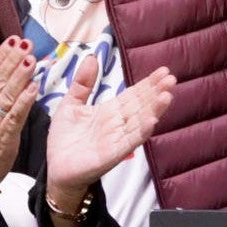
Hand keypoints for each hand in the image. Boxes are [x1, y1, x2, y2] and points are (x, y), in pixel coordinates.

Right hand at [0, 38, 38, 194]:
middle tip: (26, 43)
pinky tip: (33, 88)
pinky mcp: (3, 138)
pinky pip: (14, 117)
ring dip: (19, 77)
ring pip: (5, 96)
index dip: (0, 56)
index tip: (13, 40)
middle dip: (12, 61)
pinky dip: (23, 102)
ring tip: (30, 60)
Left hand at [44, 58, 173, 201]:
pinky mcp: (111, 155)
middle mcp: (119, 124)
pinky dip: (141, 132)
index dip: (148, 83)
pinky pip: (129, 142)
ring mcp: (117, 139)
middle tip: (171, 78)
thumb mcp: (70, 105)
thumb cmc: (64, 140)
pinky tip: (152, 121)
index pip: (134, 94)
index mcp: (111, 111)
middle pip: (142, 106)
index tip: (163, 70)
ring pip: (140, 122)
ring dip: (155, 110)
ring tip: (167, 96)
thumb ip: (83, 83)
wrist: (55, 169)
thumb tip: (92, 57)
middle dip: (156, 92)